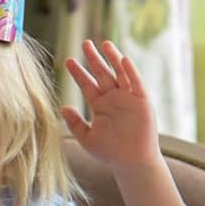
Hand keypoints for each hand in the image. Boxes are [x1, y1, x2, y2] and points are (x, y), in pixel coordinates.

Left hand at [61, 40, 160, 172]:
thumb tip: (63, 106)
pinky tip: (123, 60)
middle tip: (84, 43)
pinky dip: (130, 71)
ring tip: (104, 44)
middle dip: (93, 59)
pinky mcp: (142, 101)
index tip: (68, 60)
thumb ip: (75, 122)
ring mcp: (128, 98)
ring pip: (119, 73)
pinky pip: (136, 83)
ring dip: (112, 58)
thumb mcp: (86, 137)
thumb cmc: (110, 153)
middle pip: (102, 73)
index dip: (78, 72)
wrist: (131, 162)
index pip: (87, 84)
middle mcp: (114, 98)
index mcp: (100, 106)